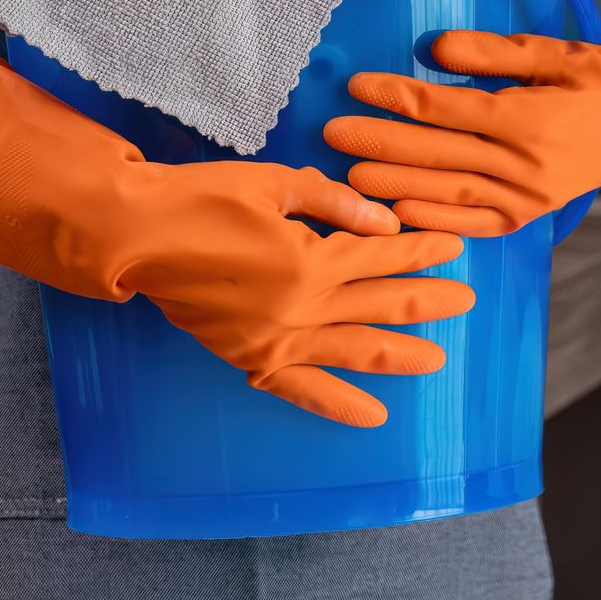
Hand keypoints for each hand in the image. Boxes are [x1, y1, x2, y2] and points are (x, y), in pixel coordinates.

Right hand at [0, 56, 473, 426]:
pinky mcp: (251, 358)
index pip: (384, 254)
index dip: (423, 249)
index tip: (455, 248)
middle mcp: (302, 307)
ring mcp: (277, 339)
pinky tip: (373, 415)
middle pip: (383, 305)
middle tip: (466, 302)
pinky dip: (340, 405)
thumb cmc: (201, 198)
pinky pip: (304, 391)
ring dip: (401, 354)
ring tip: (437, 359)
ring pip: (356, 352)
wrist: (134, 237)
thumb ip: (334, 203)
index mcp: (311, 258)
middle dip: (430, 301)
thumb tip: (385, 219)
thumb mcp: (274, 183)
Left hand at [323, 16, 600, 235]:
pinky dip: (437, 221)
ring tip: (348, 179)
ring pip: (450, 192)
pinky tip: (400, 214)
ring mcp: (529, 195)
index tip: (357, 86)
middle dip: (380, 143)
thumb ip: (492, 54)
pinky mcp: (531, 214)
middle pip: (438, 153)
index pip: (447, 108)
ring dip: (395, 186)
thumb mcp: (553, 53)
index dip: (397, 97)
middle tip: (330, 134)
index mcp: (531, 117)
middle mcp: (527, 163)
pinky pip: (476, 222)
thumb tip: (434, 50)